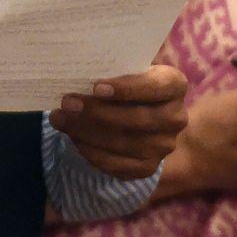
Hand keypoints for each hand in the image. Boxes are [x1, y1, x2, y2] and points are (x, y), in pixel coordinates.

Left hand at [48, 65, 188, 180]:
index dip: (127, 88)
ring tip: (60, 119)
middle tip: (67, 103)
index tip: (96, 87)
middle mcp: (176, 118)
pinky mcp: (148, 168)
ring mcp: (164, 146)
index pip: (156, 87)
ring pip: (124, 143)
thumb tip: (80, 69)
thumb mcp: (127, 67)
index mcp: (175, 85)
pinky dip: (91, 151)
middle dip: (97, 112)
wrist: (139, 112)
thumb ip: (113, 68)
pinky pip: (116, 164)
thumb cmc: (128, 81)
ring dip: (87, 132)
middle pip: (137, 119)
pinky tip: (72, 137)